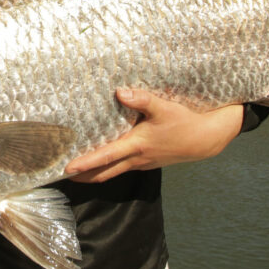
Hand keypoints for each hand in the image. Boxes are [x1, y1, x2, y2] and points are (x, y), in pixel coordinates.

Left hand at [64, 89, 243, 183]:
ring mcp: (143, 163)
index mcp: (136, 146)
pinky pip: (124, 167)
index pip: (105, 158)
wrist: (205, 140)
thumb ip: (141, 99)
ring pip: (114, 172)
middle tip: (63, 177)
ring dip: (95, 173)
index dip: (85, 164)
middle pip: (104, 173)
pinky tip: (105, 160)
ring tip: (78, 172)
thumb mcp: (164, 107)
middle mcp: (137, 159)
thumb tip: (120, 92)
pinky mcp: (148, 162)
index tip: (67, 169)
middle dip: (83, 177)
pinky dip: (110, 167)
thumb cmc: (184, 122)